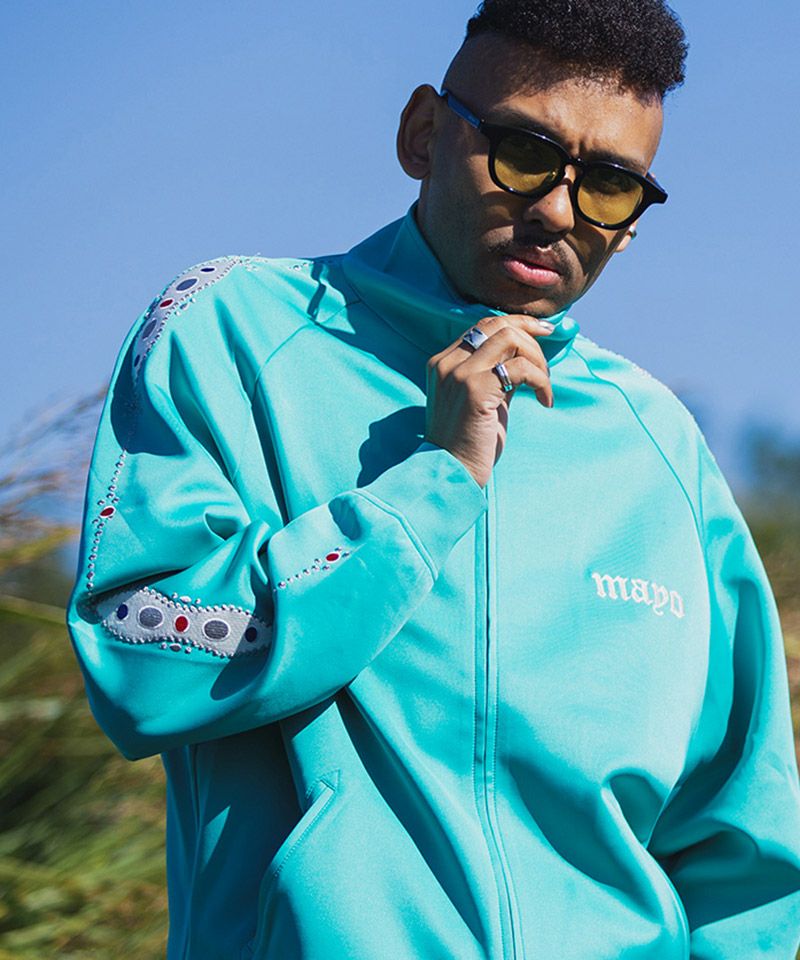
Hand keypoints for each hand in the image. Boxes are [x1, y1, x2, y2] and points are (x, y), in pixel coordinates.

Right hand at [423, 314, 554, 487]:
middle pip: (497, 324)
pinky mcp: (474, 389)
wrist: (451, 472)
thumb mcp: (481, 399)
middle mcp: (447, 362)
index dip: (517, 324)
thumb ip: (496, 374)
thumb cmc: (469, 443)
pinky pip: (520, 368)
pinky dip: (541, 380)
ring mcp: (458, 374)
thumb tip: (526, 355)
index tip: (543, 332)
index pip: (483, 325)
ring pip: (510, 338)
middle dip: (531, 335)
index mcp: (444, 362)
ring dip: (537, 358)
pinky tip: (544, 400)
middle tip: (548, 361)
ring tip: (544, 385)